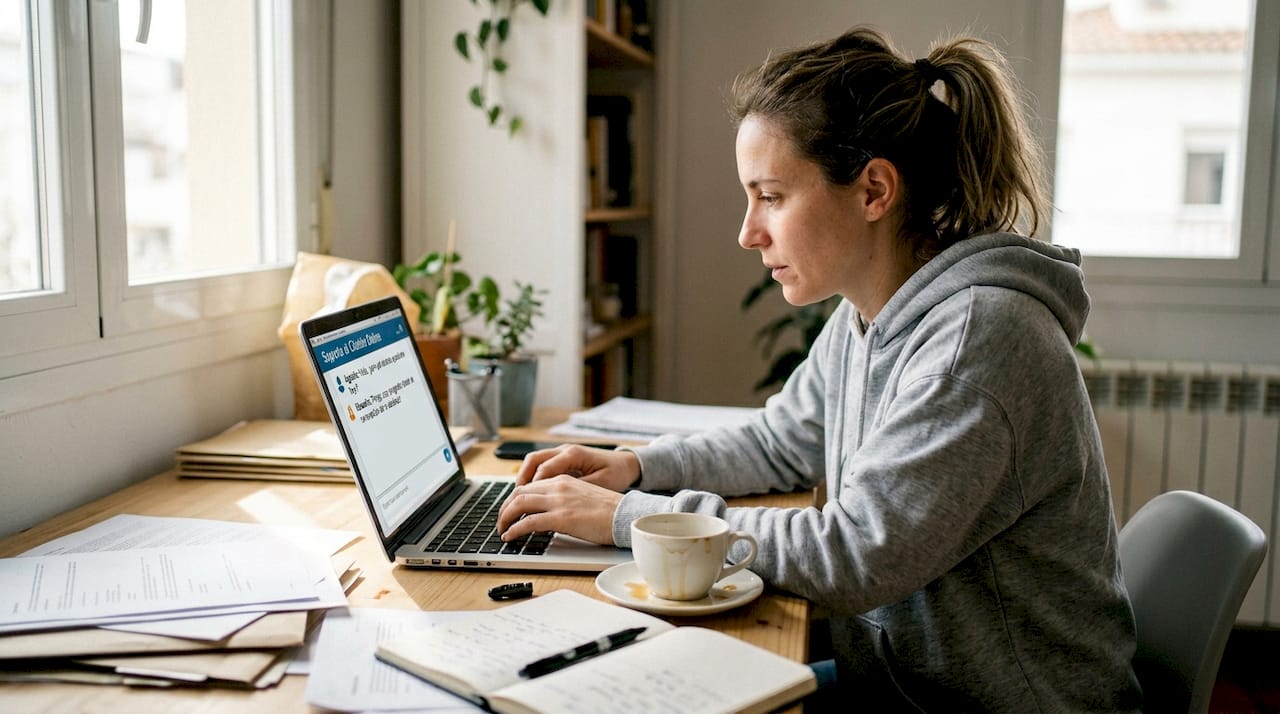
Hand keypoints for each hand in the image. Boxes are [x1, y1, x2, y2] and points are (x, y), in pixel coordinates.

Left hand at [497, 474, 622, 544]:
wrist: (625, 515)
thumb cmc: (609, 511)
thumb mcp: (582, 496)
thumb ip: (564, 499)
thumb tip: (548, 513)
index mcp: (563, 480)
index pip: (529, 486)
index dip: (513, 499)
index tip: (509, 511)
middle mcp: (558, 486)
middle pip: (519, 493)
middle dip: (505, 508)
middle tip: (501, 522)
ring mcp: (559, 501)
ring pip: (519, 504)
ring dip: (505, 518)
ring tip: (502, 531)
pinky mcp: (561, 518)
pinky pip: (528, 522)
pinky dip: (514, 530)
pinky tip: (510, 537)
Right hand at [515, 443, 640, 490]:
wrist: (627, 464)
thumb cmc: (616, 473)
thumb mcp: (600, 484)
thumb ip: (577, 490)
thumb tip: (557, 501)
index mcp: (573, 454)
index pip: (543, 468)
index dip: (531, 487)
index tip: (523, 504)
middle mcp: (565, 450)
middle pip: (532, 461)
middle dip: (520, 482)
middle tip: (513, 502)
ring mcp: (563, 453)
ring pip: (534, 462)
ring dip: (524, 479)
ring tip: (517, 499)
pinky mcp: (563, 459)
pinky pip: (541, 466)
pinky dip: (533, 478)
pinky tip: (531, 494)